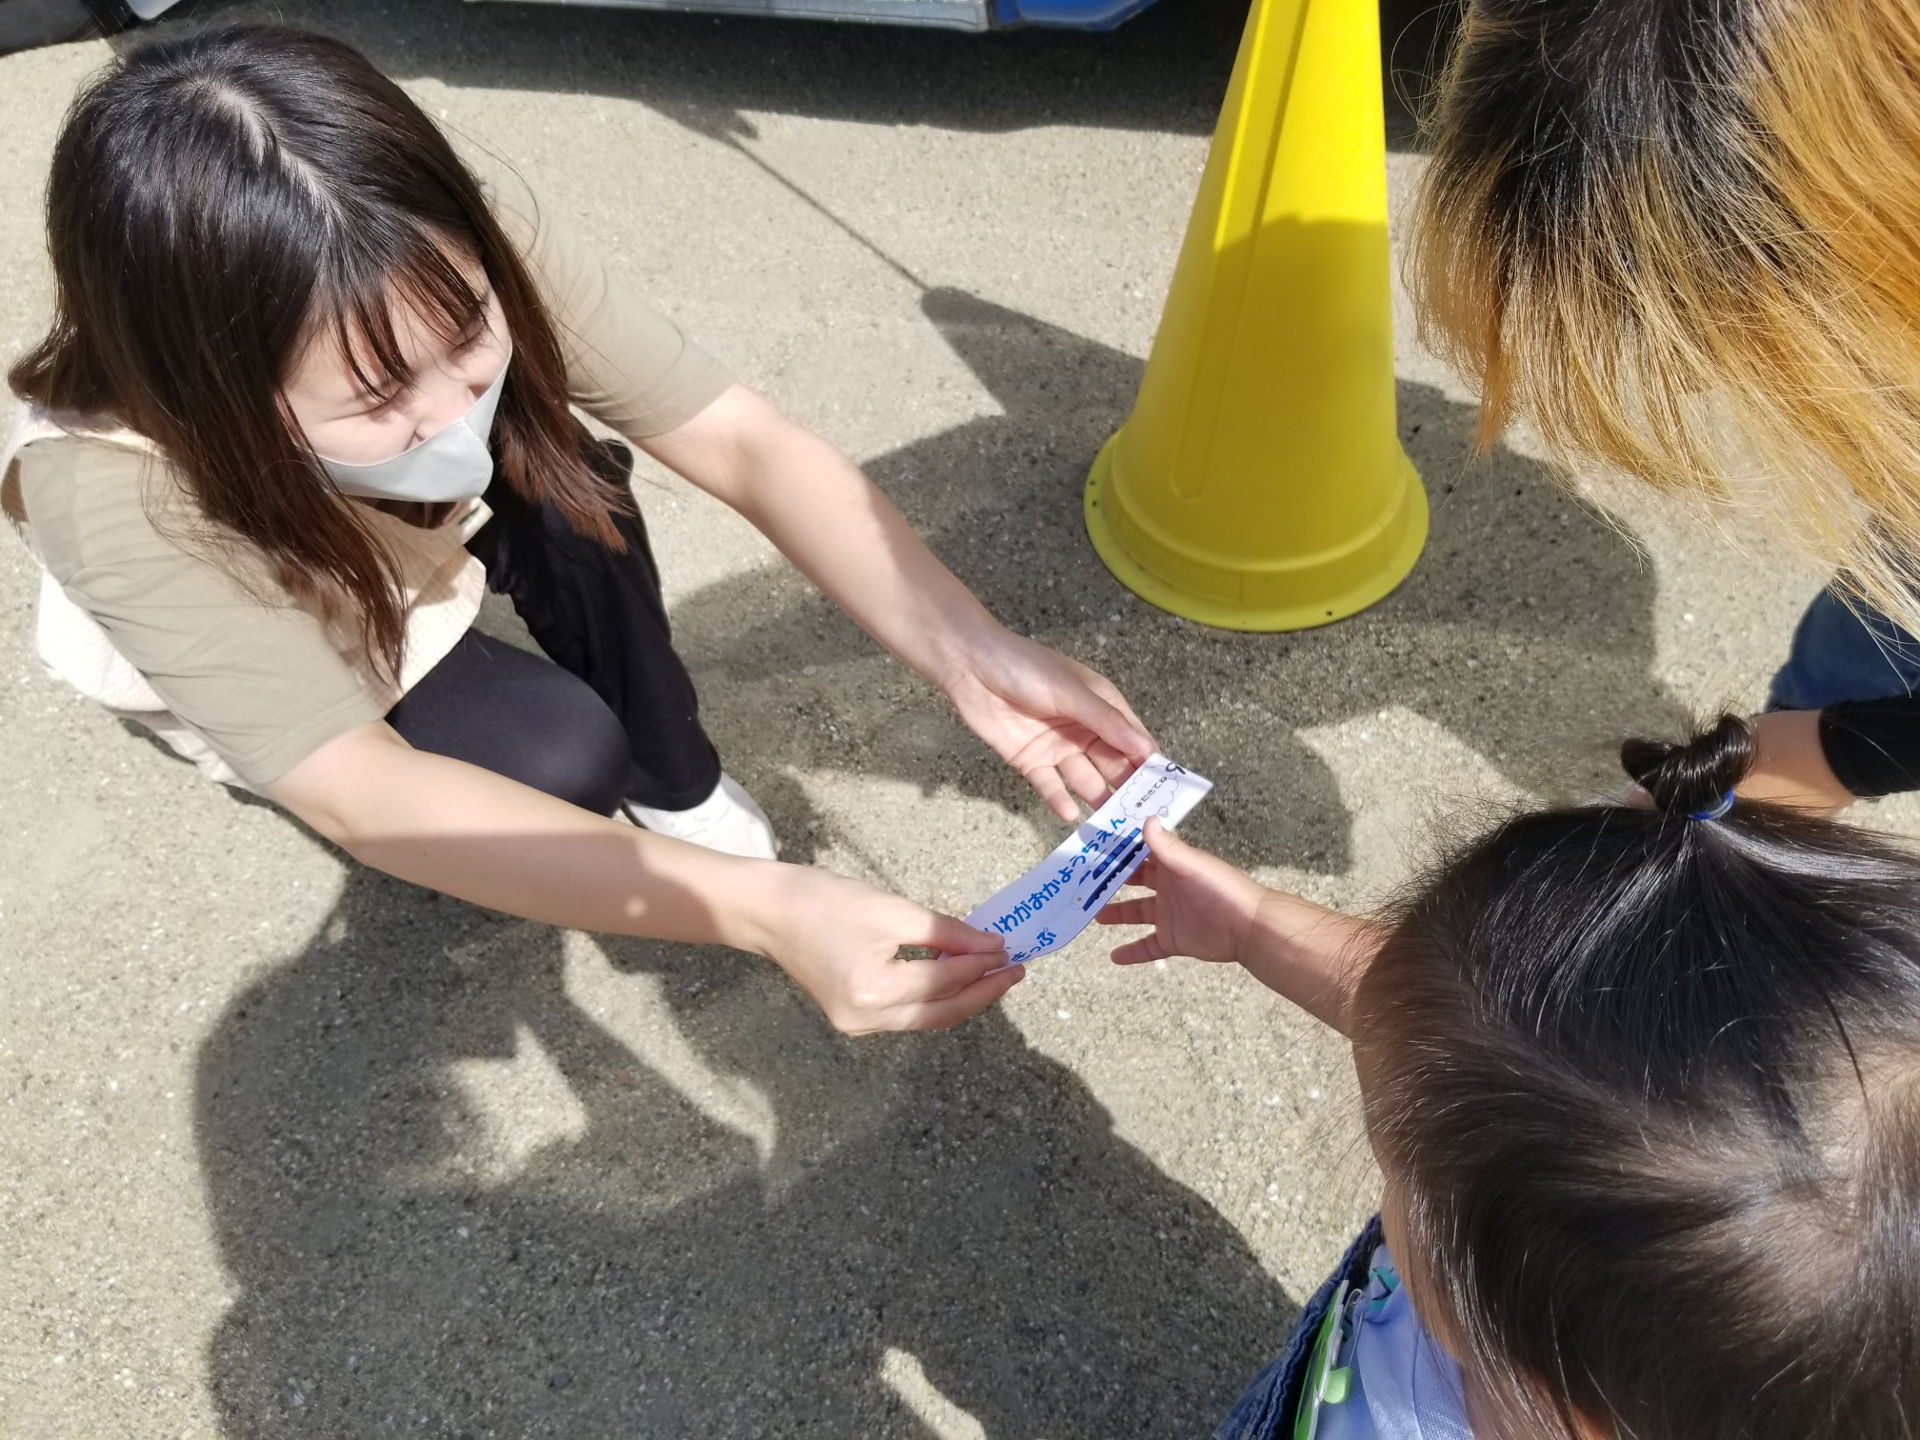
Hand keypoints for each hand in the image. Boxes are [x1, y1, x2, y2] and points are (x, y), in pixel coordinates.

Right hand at [757, 866, 1022, 1033]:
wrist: (769, 911)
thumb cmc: (824, 901)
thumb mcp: (892, 909)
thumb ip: (944, 932)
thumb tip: (988, 946)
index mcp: (872, 991)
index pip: (943, 979)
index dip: (981, 964)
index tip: (1010, 948)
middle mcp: (865, 1018)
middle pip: (940, 1012)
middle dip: (982, 992)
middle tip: (1015, 971)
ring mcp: (857, 1024)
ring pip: (925, 1018)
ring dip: (962, 997)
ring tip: (994, 975)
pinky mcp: (853, 1018)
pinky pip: (906, 1014)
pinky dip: (934, 998)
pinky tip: (955, 979)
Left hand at [942, 627, 1157, 821]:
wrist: (970, 666)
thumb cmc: (1026, 668)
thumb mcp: (1072, 692)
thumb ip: (1107, 723)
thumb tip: (1148, 750)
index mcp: (1102, 707)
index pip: (1134, 741)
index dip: (1149, 765)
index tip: (1165, 793)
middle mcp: (1085, 730)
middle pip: (1112, 765)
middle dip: (1126, 790)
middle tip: (1142, 819)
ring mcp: (1058, 747)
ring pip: (1084, 780)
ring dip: (1097, 800)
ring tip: (1112, 827)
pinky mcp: (1030, 761)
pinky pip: (1049, 786)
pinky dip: (1059, 801)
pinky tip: (1071, 816)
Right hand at [1095, 819, 1268, 965]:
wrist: (1249, 927)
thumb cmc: (1222, 890)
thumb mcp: (1191, 865)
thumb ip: (1167, 846)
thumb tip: (1146, 818)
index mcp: (1172, 865)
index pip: (1140, 853)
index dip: (1118, 850)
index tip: (1093, 845)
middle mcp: (1168, 888)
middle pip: (1134, 883)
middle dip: (1112, 881)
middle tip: (1084, 881)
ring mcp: (1169, 915)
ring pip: (1137, 913)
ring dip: (1117, 914)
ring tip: (1093, 915)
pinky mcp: (1173, 940)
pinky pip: (1148, 946)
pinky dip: (1132, 952)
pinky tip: (1114, 956)